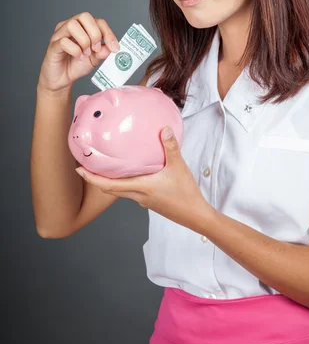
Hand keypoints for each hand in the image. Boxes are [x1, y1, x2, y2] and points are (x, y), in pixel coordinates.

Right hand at [38, 12, 119, 93]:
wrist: (62, 79)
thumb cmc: (76, 65)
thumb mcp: (95, 59)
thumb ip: (103, 52)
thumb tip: (110, 47)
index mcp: (83, 27)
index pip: (98, 21)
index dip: (108, 33)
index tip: (114, 48)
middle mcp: (70, 27)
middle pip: (84, 16)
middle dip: (95, 33)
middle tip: (96, 49)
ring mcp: (60, 34)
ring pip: (72, 25)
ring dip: (84, 41)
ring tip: (85, 53)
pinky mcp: (53, 45)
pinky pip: (64, 41)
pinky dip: (75, 50)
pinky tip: (77, 56)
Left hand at [75, 126, 214, 231]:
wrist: (195, 215)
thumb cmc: (186, 193)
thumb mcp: (179, 166)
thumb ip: (171, 147)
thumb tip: (164, 128)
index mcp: (141, 187)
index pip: (109, 184)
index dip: (92, 178)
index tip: (79, 169)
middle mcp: (138, 196)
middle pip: (109, 189)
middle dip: (95, 179)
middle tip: (86, 166)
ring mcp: (143, 200)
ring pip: (120, 191)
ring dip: (109, 181)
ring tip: (105, 166)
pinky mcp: (150, 201)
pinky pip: (131, 191)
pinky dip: (123, 182)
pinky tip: (130, 172)